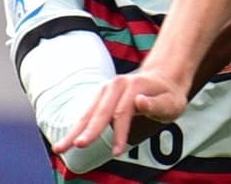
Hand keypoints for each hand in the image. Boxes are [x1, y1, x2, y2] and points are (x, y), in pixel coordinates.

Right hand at [55, 68, 188, 156]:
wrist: (164, 78)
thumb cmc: (169, 95)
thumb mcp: (171, 102)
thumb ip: (156, 104)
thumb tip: (139, 102)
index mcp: (134, 85)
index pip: (123, 112)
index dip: (120, 133)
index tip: (118, 151)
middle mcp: (116, 85)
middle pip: (101, 111)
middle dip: (88, 130)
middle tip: (77, 145)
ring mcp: (105, 89)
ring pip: (88, 113)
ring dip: (74, 131)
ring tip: (59, 149)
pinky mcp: (100, 97)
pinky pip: (86, 114)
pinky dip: (76, 128)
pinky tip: (66, 141)